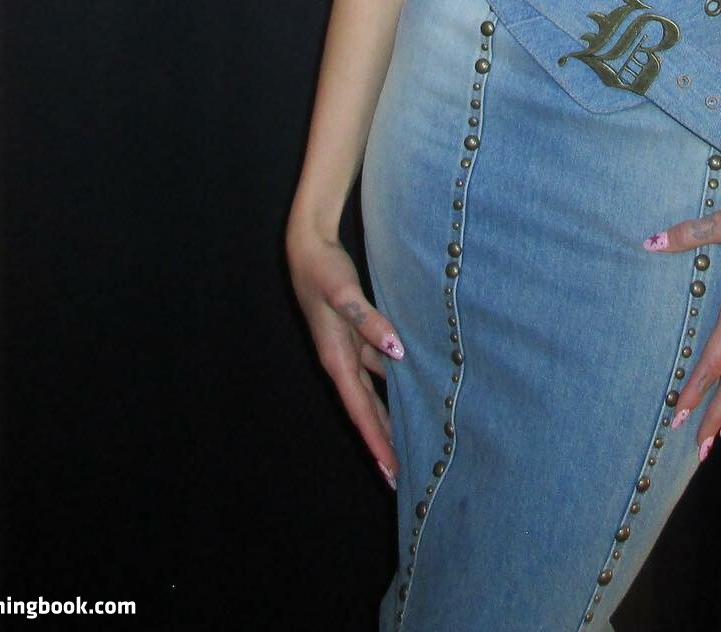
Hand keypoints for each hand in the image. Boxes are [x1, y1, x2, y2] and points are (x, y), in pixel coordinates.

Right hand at [286, 221, 405, 489]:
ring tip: (410, 440)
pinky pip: (378, 368)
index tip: (389, 469)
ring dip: (388, 415)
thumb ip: (369, 320)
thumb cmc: (323, 269)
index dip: (376, 440)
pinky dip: (393, 382)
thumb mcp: (343, 293)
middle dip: (382, 441)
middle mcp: (342, 360)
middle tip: (401, 474)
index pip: (360, 409)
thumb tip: (396, 350)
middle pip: (366, 410)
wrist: (308, 246)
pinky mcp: (356, 334)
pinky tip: (413, 387)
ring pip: (373, 392)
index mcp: (336, 358)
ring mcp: (348, 348)